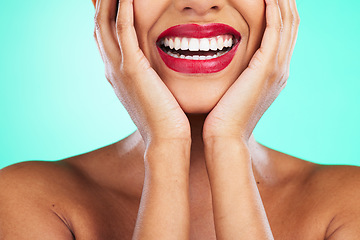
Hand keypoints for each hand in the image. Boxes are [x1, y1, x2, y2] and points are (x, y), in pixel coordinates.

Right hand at [93, 0, 190, 146]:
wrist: (165, 141)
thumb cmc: (165, 119)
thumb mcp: (152, 93)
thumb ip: (148, 78)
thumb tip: (156, 71)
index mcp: (116, 73)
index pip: (105, 36)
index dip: (105, 14)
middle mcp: (111, 68)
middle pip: (99, 24)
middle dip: (101, 2)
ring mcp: (118, 68)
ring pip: (105, 23)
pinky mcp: (132, 68)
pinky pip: (123, 30)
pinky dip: (124, 9)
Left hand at [203, 0, 299, 144]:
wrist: (225, 138)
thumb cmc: (221, 118)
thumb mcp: (233, 92)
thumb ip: (236, 76)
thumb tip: (226, 67)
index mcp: (274, 74)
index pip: (283, 34)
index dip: (279, 12)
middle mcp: (281, 69)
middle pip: (291, 25)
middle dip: (284, 2)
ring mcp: (276, 68)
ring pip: (287, 23)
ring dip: (281, 1)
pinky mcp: (266, 68)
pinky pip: (275, 30)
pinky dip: (273, 11)